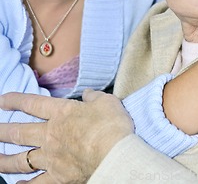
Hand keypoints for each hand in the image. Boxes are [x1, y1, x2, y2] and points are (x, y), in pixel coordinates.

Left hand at [0, 89, 133, 182]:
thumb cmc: (111, 125)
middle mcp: (51, 135)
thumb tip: (88, 94)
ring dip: (4, 160)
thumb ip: (94, 97)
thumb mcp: (106, 101)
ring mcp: (52, 157)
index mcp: (61, 113)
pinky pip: (36, 183)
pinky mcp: (58, 177)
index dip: (15, 100)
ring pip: (21, 160)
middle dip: (2, 131)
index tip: (2, 100)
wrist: (115, 153)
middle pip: (20, 132)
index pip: (32, 103)